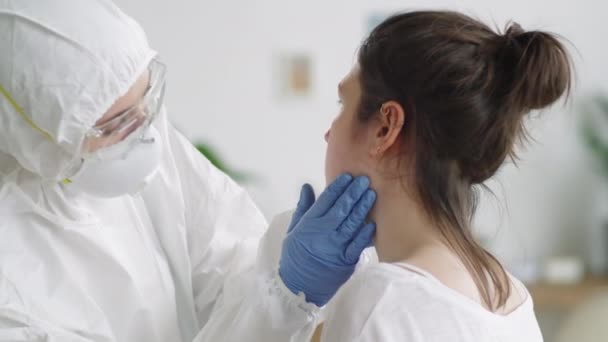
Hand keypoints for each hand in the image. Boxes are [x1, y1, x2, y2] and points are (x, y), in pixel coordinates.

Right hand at [278, 174, 376, 305]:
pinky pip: (357, 244)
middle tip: (364, 180)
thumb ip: (303, 207)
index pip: (326, 199)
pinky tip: (372, 223)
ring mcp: (335, 246)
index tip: (348, 176)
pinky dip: (364, 234)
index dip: (338, 186)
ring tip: (371, 194)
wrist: (299, 286)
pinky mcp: (345, 260)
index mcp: (310, 223)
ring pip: (352, 223)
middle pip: (342, 208)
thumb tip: (307, 186)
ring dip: (362, 207)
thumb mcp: (293, 229)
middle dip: (354, 192)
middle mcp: (323, 232)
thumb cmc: (295, 256)